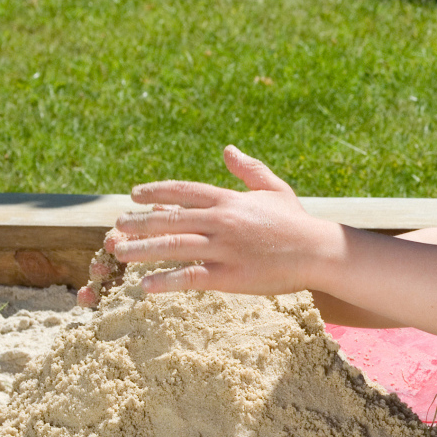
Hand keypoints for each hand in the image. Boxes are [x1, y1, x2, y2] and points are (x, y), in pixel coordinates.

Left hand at [96, 145, 338, 296]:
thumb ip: (248, 170)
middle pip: (169, 219)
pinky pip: (190, 277)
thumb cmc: (297, 222)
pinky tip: (147, 286)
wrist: (319, 252)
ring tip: (119, 253)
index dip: (156, 192)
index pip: (184, 192)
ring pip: (172, 247)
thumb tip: (228, 150)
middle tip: (117, 226)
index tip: (134, 195)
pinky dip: (166, 281)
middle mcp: (222, 221)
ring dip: (141, 250)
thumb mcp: (274, 190)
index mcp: (230, 200)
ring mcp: (224, 248)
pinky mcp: (230, 275)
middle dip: (138, 222)